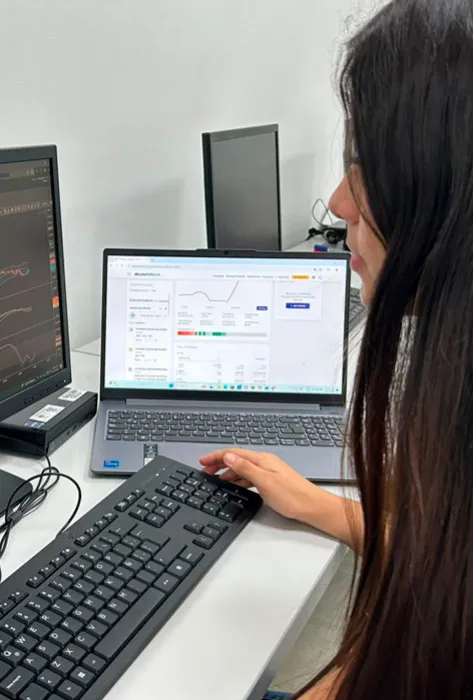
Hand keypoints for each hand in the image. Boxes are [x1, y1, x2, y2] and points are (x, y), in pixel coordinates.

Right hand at [199, 448, 317, 521]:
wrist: (312, 507)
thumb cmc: (292, 496)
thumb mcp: (264, 482)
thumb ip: (245, 468)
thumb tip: (228, 456)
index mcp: (262, 459)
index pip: (233, 453)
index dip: (216, 456)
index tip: (203, 461)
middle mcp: (264, 462)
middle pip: (236, 459)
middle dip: (219, 463)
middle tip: (204, 470)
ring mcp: (268, 471)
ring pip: (242, 468)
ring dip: (227, 472)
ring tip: (215, 479)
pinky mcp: (271, 481)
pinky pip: (249, 477)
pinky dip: (237, 479)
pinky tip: (233, 486)